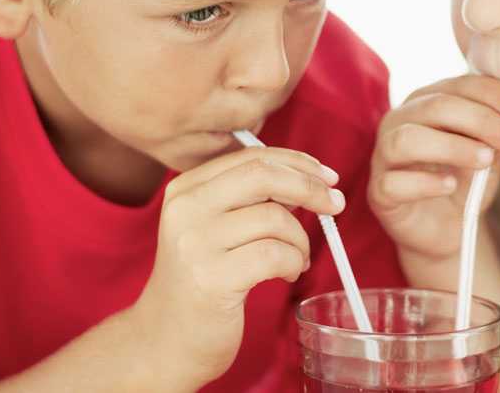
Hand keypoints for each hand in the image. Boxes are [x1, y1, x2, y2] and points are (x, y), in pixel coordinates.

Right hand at [128, 146, 344, 389]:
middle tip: (335, 204)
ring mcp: (195, 244)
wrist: (164, 342)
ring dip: (302, 239)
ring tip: (298, 258)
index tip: (327, 176)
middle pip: (264, 176)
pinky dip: (294, 262)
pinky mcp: (211, 279)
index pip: (252, 157)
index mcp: (186, 189)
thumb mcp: (214, 227)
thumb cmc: (202, 281)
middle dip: (310, 187)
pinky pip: (275, 255)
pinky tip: (288, 273)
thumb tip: (310, 178)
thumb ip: (250, 198)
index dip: (297, 162)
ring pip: (275, 218)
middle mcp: (185, 209)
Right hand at [369, 75, 499, 260]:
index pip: (456, 85)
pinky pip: (393, 182)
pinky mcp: (379, 192)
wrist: (448, 228)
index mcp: (426, 102)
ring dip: (451, 146)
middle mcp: (400, 122)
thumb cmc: (465, 180)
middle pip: (433, 106)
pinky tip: (451, 185)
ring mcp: (384, 156)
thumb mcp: (489, 152)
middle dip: (479, 119)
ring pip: (408, 139)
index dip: (489, 93)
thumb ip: (499, 131)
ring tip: (485, 160)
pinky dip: (425, 182)